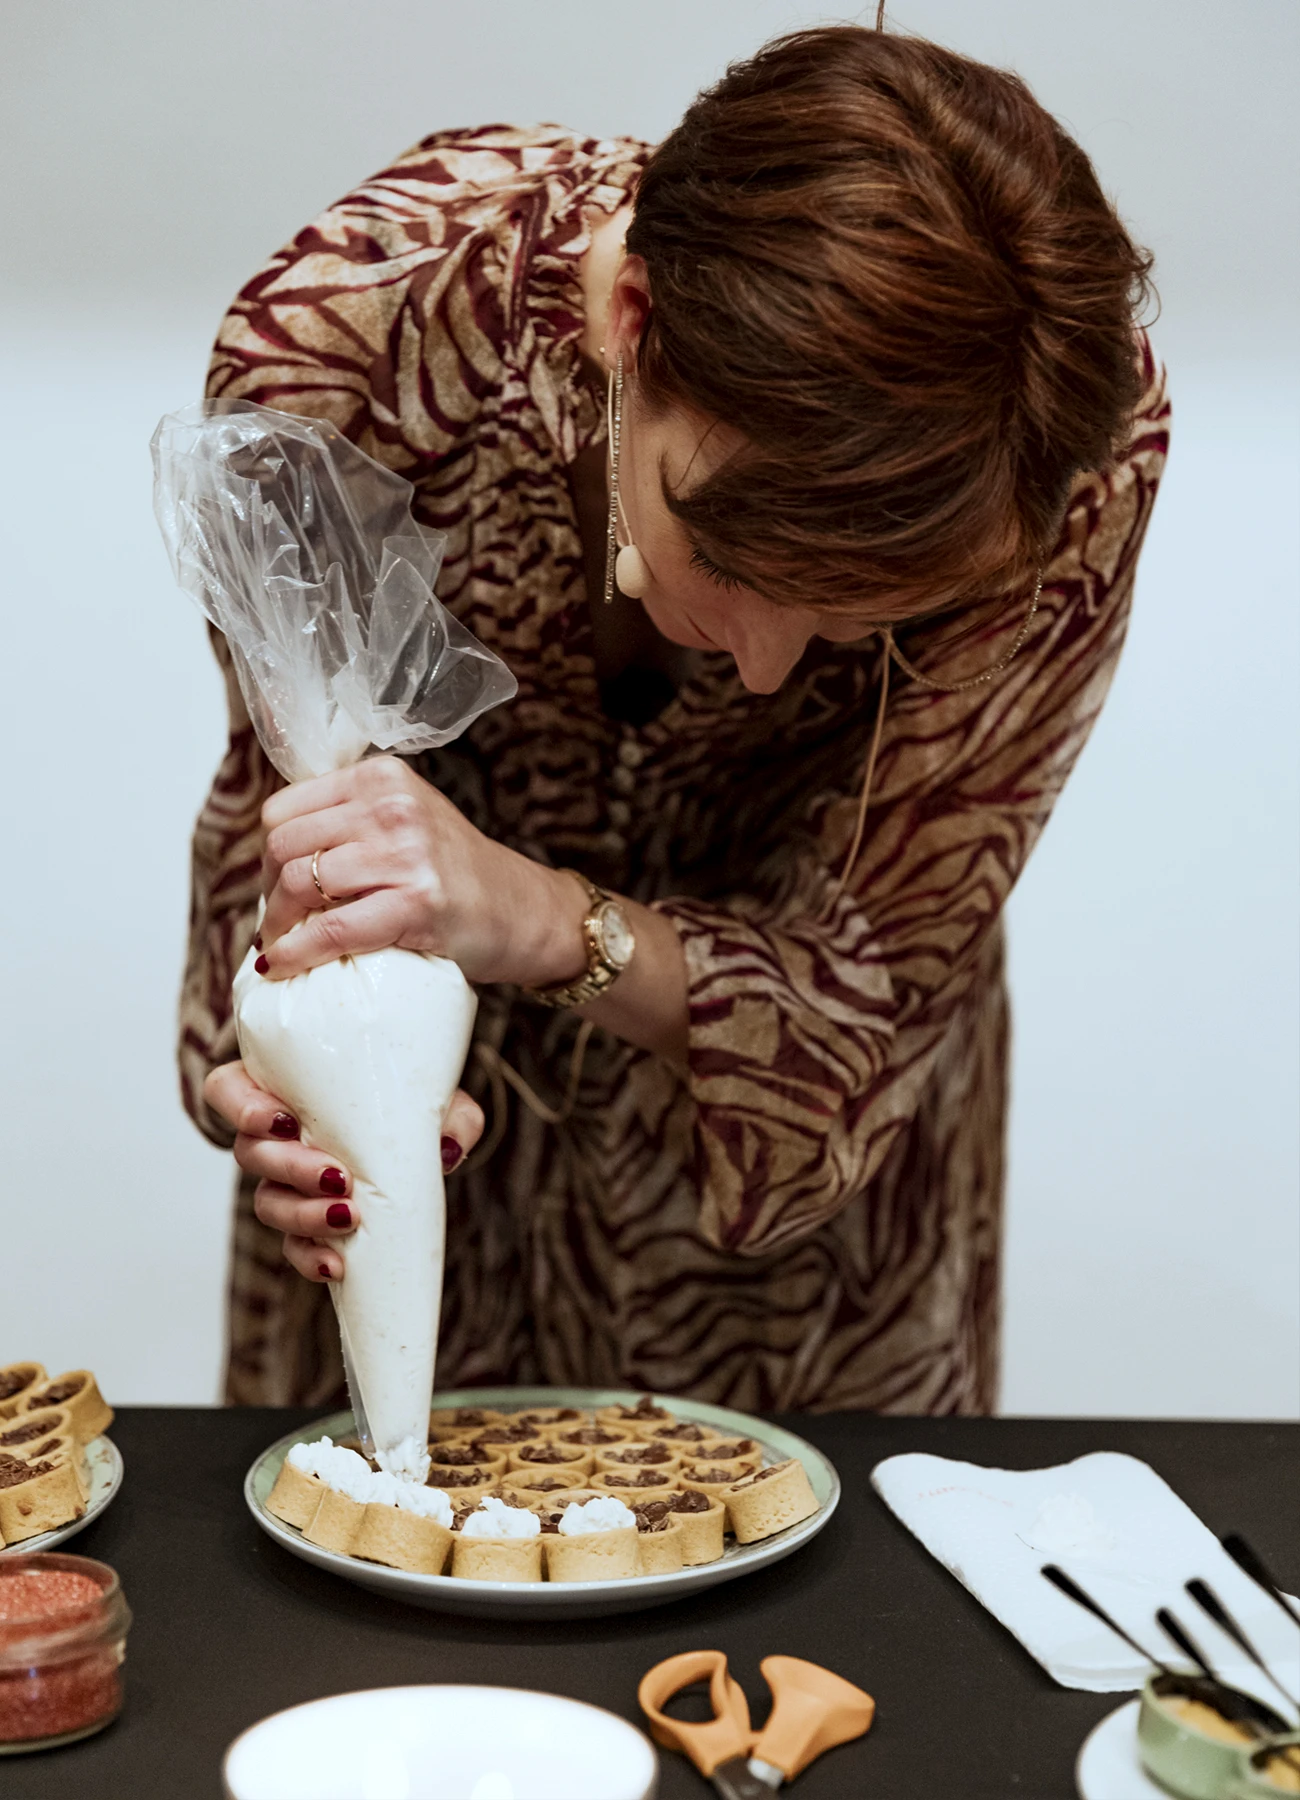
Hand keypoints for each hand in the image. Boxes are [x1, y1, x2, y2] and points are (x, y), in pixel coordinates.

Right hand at [204, 1060, 483, 1283]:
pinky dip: (311, 1257)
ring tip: (345, 1219)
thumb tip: (449, 1148)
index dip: (242, 1108)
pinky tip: (336, 1266)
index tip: (284, 1121)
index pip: (228, 1090)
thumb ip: (446, 1110)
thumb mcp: (427, 1092)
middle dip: (290, 1168)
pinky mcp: (305, 1222)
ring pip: (269, 1202)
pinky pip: (293, 1245)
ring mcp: (283, 1183)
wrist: (415, 1130)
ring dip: (303, 1214)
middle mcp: (271, 1137)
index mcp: (279, 1087)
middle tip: (336, 1176)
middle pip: (251, 1154)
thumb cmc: (402, 1095)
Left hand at [255, 757, 588, 986]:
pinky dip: (296, 952)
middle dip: (268, 892)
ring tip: (281, 946)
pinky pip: (331, 929)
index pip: (284, 810)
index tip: (276, 885)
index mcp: (382, 778)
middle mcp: (392, 805)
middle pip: (284, 846)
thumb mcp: (407, 821)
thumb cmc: (456, 875)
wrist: (521, 912)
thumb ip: (351, 820)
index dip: (269, 854)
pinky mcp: (416, 902)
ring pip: (297, 883)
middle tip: (277, 923)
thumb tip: (274, 854)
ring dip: (277, 925)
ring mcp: (406, 853)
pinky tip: (282, 966)